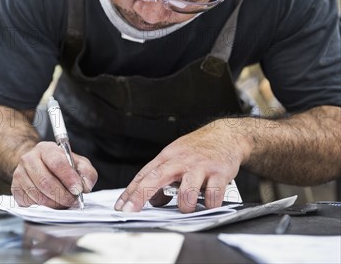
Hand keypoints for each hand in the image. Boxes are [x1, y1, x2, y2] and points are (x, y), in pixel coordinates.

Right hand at [11, 141, 97, 208]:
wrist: (38, 165)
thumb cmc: (61, 165)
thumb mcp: (78, 163)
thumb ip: (86, 172)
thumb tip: (85, 186)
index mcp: (46, 149)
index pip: (56, 163)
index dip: (69, 178)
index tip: (78, 190)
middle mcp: (29, 159)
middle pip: (46, 182)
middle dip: (63, 196)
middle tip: (73, 201)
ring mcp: (19, 174)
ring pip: (38, 195)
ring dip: (54, 204)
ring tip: (64, 202)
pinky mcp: (15, 188)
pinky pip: (30, 203)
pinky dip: (43, 207)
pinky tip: (51, 202)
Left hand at [114, 121, 250, 212]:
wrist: (226, 135)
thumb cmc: (198, 149)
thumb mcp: (175, 158)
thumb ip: (162, 179)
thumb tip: (153, 201)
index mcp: (167, 157)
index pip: (144, 175)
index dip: (130, 192)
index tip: (121, 206)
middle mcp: (180, 161)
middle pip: (156, 178)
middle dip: (141, 195)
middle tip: (131, 210)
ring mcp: (200, 167)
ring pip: (186, 191)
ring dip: (184, 206)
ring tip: (187, 207)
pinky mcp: (219, 173)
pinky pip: (213, 195)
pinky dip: (210, 205)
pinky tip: (209, 204)